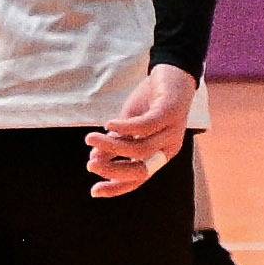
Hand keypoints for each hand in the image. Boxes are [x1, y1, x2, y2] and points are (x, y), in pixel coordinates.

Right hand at [85, 64, 194, 198]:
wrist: (173, 73)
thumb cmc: (150, 103)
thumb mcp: (128, 127)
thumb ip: (116, 143)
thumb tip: (96, 159)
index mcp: (160, 155)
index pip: (139, 178)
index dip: (117, 187)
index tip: (94, 191)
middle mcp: (169, 147)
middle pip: (141, 170)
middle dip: (113, 170)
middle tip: (90, 164)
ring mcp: (172, 131)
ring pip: (140, 149)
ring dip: (111, 146)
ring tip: (90, 139)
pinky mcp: (170, 112)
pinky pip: (147, 126)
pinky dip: (125, 128)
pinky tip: (109, 124)